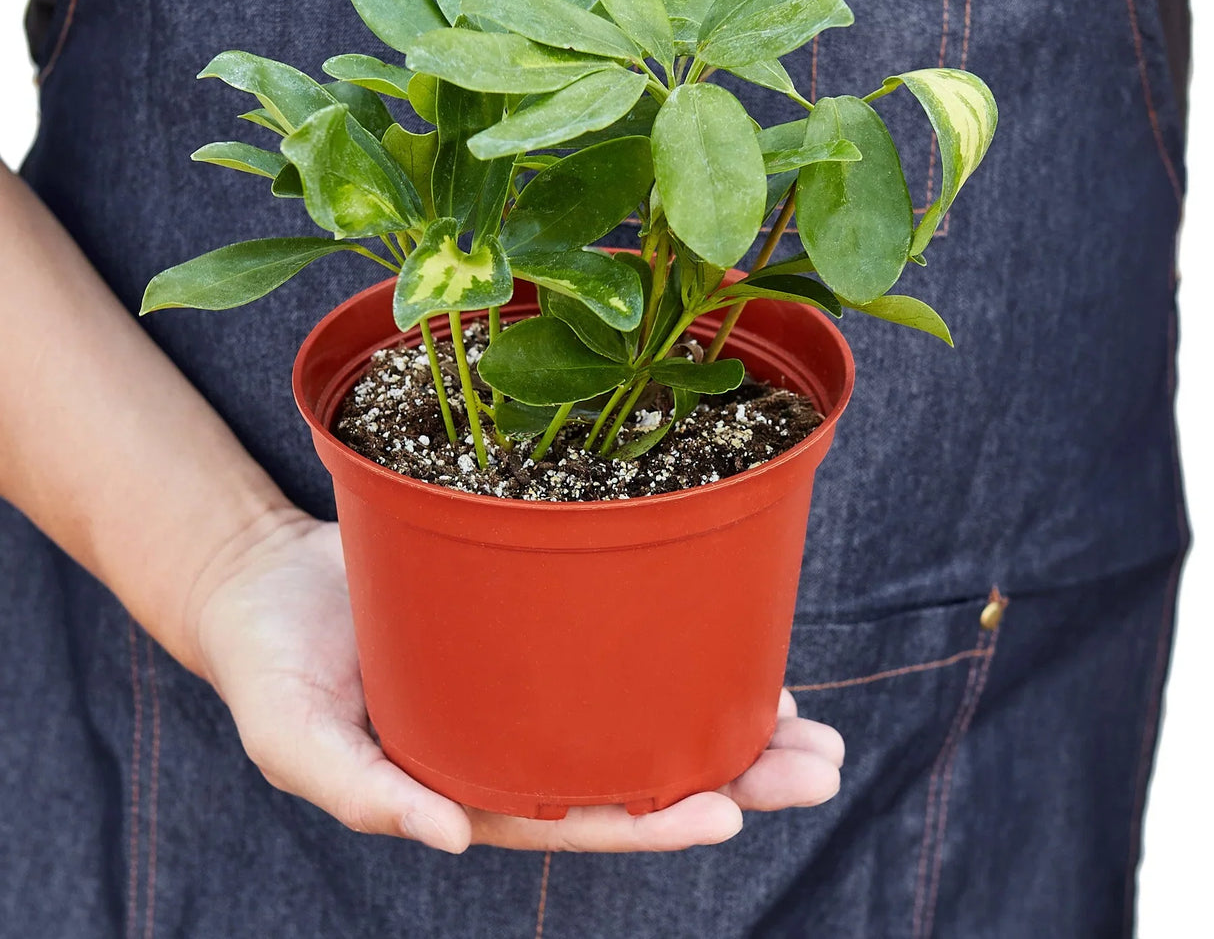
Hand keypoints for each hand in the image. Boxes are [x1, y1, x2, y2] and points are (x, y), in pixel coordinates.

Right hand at [194, 513, 843, 853]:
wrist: (268, 582)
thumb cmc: (272, 668)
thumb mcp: (293, 738)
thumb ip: (360, 792)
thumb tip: (451, 841)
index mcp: (471, 783)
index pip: (577, 816)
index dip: (654, 821)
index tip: (730, 809)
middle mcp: (518, 742)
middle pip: (639, 774)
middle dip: (735, 778)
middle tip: (822, 769)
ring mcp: (534, 685)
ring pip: (646, 713)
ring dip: (731, 724)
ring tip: (813, 727)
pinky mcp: (538, 624)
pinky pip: (621, 647)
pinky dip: (681, 655)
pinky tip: (739, 656)